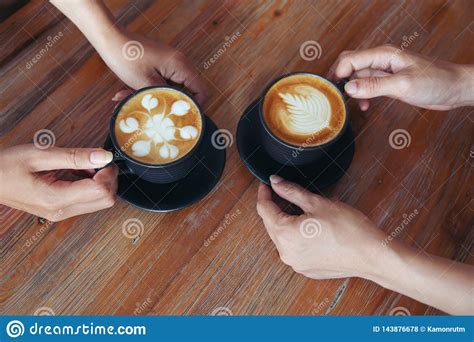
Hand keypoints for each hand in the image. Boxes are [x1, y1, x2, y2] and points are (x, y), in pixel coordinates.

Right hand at [0, 145, 117, 220]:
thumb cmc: (6, 166)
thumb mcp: (40, 154)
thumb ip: (75, 156)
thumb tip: (104, 156)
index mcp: (56, 199)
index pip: (101, 191)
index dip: (108, 172)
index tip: (102, 157)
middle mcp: (61, 211)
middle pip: (106, 200)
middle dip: (108, 178)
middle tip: (97, 159)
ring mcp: (61, 213)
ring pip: (100, 203)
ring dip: (101, 182)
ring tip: (83, 165)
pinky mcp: (61, 210)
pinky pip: (88, 201)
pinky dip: (92, 186)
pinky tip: (79, 172)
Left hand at [104, 31, 207, 103]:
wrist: (109, 39)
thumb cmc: (126, 57)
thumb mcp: (145, 83)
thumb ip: (164, 97)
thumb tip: (176, 110)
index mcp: (180, 66)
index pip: (201, 90)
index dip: (195, 105)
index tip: (181, 116)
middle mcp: (178, 63)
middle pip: (185, 91)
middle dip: (169, 102)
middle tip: (153, 111)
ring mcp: (169, 63)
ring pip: (169, 88)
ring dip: (154, 96)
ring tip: (132, 99)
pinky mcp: (160, 65)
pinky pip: (160, 82)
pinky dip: (148, 89)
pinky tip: (128, 92)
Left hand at [256, 175, 385, 278]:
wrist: (372, 255)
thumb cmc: (348, 229)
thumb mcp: (317, 203)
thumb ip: (291, 192)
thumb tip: (275, 182)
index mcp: (285, 234)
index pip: (264, 210)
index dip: (264, 195)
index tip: (266, 185)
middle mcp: (286, 252)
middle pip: (271, 225)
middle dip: (275, 208)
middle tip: (282, 193)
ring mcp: (296, 263)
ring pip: (282, 238)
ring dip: (285, 223)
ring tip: (299, 210)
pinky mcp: (306, 269)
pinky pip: (294, 249)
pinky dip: (296, 237)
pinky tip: (309, 229)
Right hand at [329, 44, 473, 110]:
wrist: (454, 88)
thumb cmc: (435, 82)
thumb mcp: (401, 85)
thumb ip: (374, 86)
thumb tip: (349, 88)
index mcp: (383, 55)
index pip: (349, 59)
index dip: (338, 74)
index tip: (333, 91)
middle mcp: (381, 60)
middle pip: (350, 65)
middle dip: (340, 80)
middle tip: (334, 97)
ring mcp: (384, 70)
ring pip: (357, 77)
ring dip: (352, 90)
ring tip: (351, 105)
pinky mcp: (388, 81)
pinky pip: (367, 85)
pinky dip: (362, 95)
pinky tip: (364, 105)